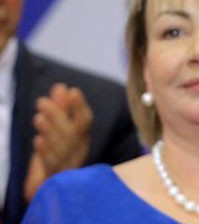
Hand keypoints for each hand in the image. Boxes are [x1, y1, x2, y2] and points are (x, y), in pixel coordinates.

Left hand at [23, 83, 92, 200]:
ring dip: (50, 131)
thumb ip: (60, 108)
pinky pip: (52, 164)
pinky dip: (46, 152)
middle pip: (73, 133)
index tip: (73, 91)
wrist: (49, 187)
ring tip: (38, 117)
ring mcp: (68, 165)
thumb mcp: (58, 130)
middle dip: (58, 115)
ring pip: (62, 147)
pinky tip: (39, 141)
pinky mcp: (55, 178)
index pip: (85, 121)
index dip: (80, 106)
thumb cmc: (56, 152)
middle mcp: (78, 151)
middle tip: (41, 101)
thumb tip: (61, 86)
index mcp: (82, 138)